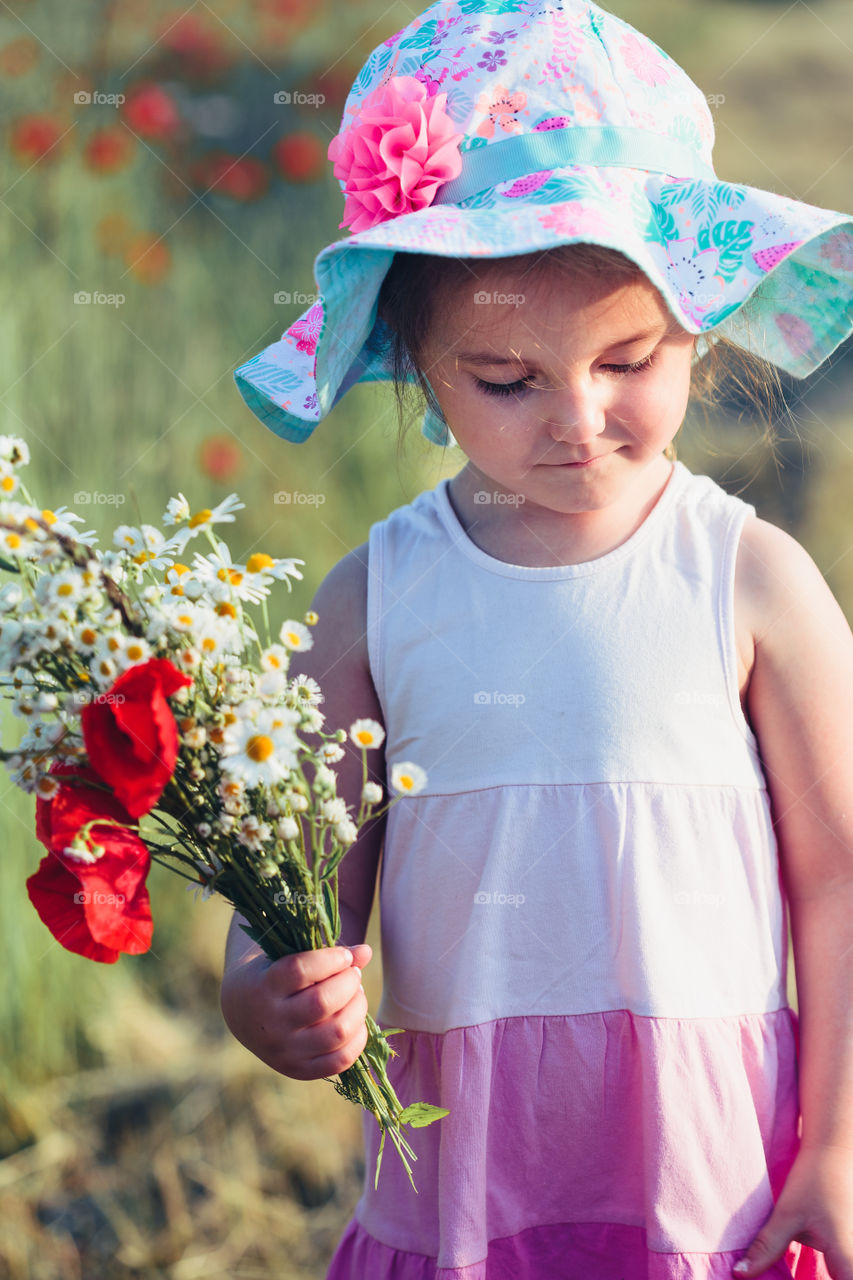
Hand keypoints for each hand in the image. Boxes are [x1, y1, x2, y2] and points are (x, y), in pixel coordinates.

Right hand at [220, 942, 372, 1080]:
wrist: (241, 1013)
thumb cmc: (272, 975)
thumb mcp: (287, 957)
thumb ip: (324, 954)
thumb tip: (366, 952)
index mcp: (263, 987)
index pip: (300, 970)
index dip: (331, 959)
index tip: (344, 955)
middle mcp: (272, 1022)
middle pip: (322, 1002)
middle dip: (350, 982)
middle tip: (354, 974)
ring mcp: (285, 1050)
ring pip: (336, 1032)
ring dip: (358, 1008)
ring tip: (357, 996)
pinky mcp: (298, 1070)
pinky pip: (340, 1060)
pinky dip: (358, 1038)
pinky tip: (356, 1021)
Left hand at [732, 1143, 852, 1278]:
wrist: (834, 1151)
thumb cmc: (815, 1180)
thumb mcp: (787, 1214)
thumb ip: (767, 1247)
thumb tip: (740, 1274)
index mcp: (847, 1260)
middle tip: (782, 1278)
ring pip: (843, 1274)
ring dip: (827, 1276)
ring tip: (792, 1277)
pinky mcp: (849, 1248)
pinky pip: (841, 1269)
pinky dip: (829, 1272)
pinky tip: (811, 1270)